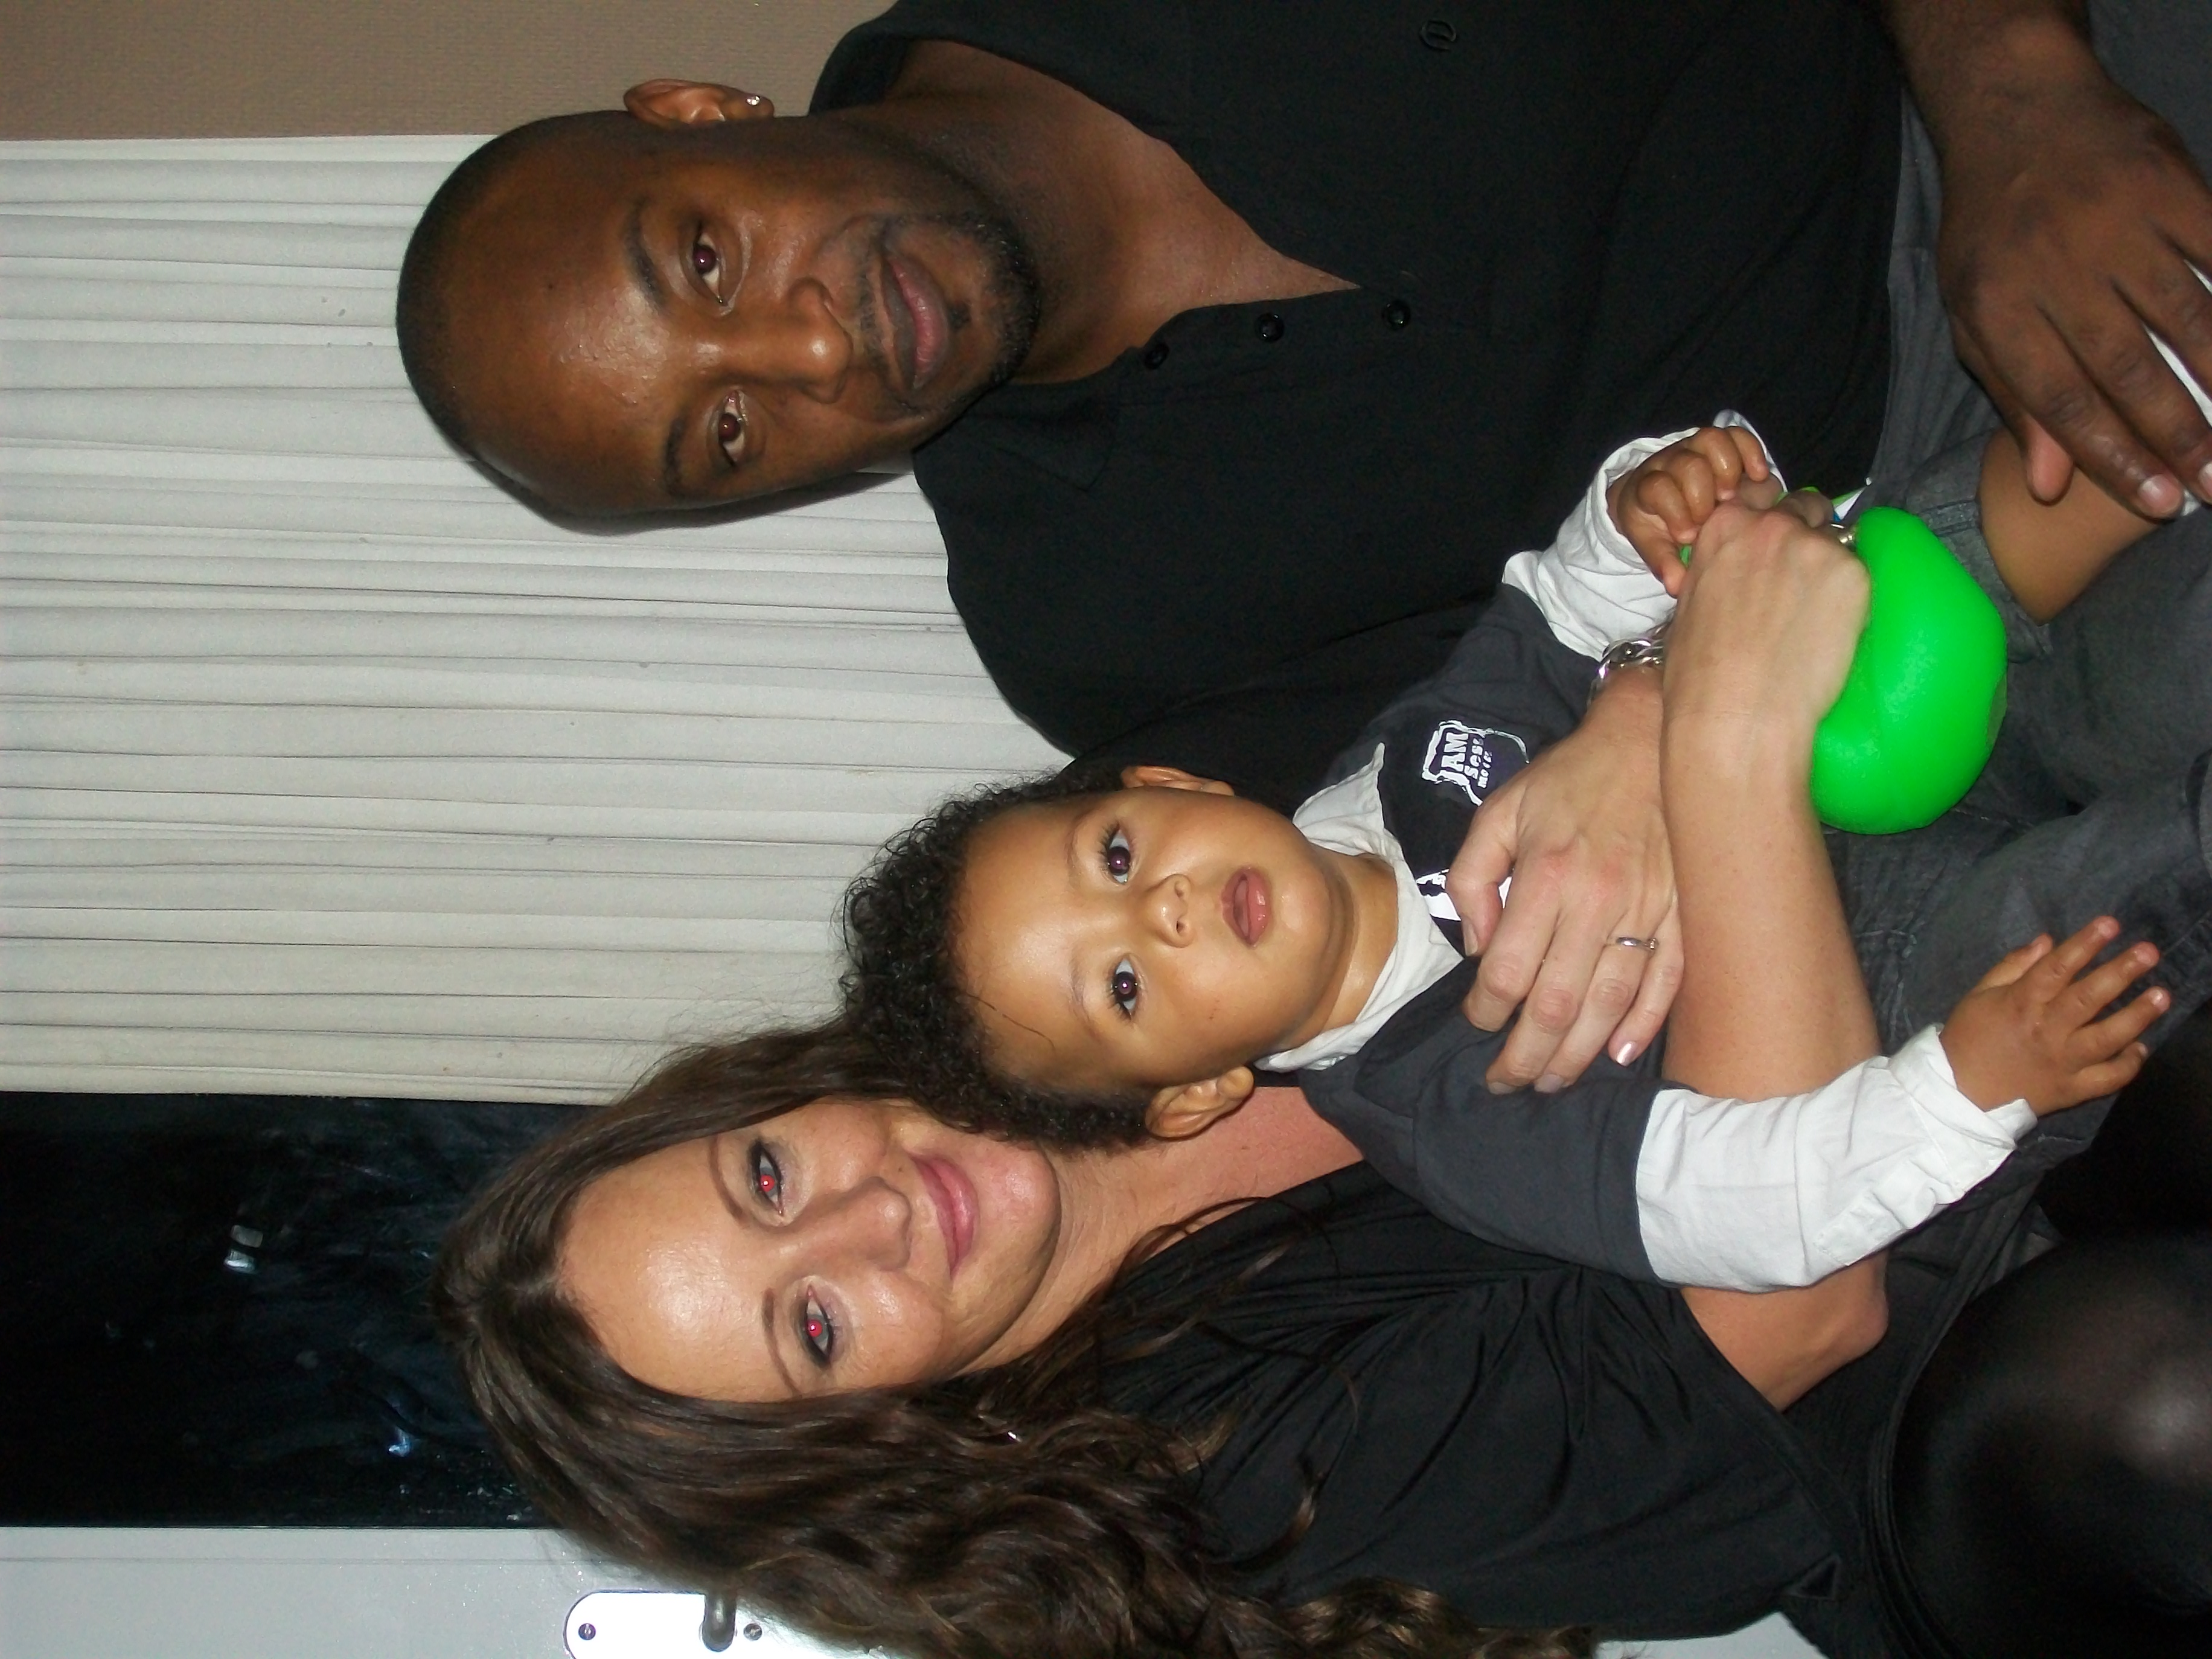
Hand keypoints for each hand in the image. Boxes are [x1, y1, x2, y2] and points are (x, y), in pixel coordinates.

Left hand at [1449, 667, 1682, 1089]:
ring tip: (1552, 1081)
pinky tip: (1617, 1055)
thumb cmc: (1570, 778)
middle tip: (1507, 1081)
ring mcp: (1648, 910)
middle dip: (1526, 1054)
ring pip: (1609, 1004)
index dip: (1487, 1011)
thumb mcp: (1499, 811)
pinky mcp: (1685, 914)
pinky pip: (1666, 983)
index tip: (1477, 1026)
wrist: (1654, 737)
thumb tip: (1478, 947)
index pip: (1508, 969)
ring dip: (1578, 1054)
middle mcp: (1596, 900)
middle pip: (1557, 1003)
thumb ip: (1473, 879)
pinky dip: (1642, 1025)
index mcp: (1545, 877)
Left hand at [1606, 426, 1783, 593]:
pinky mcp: (1716, 443)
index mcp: (1646, 487)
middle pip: (1687, 463)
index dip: (1675, 509)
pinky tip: (1759, 476)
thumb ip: (1664, 562)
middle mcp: (1669, 462)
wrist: (1653, 495)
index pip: (1657, 488)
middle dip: (1702, 493)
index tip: (1688, 536)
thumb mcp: (1654, 544)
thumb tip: (1677, 586)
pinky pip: (1734, 434)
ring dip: (1727, 469)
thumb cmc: (1657, 524)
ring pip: (1710, 440)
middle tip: (1712, 517)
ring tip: (1733, 497)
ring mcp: (1692, 447)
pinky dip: (1750, 451)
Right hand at [1663, 502, 1869, 748]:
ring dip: (1831, 571)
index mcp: (1723, 527)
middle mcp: (1770, 525)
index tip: (1780, 541)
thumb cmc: (1700, 676)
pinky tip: (1831, 635)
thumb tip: (1740, 579)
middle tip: (1805, 583)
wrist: (1737, 715)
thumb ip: (1720, 571)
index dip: (1773, 520)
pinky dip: (1852, 600)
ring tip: (1816, 619)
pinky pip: (1860, 576)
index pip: (1760, 496)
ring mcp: (1815, 547)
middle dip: (1809, 535)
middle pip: (1806, 508)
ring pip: (1838, 543)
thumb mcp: (1691, 606)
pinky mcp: (1853, 575)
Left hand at [1932, 35, 2211, 511]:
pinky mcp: (2166, 184)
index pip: (2060, 401)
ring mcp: (2115, 223)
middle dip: (2176, 434)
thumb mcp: (1974, 316)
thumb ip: (2015, 401)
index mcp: (1998, 308)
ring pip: (2183, 316)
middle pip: (2126, 368)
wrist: (2016, 115)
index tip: (2159, 502)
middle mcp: (2056, 268)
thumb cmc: (1992, 232)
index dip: (2112, 458)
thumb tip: (2049, 485)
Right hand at [1941, 917, 2167, 1112]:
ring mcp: (2062, 1062)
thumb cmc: (1968, 1038)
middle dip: (2121, 972)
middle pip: (2088, 998)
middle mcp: (2046, 1031)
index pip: (2057, 968)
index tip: (2110, 924)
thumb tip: (2047, 941)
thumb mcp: (1978, 995)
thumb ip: (2013, 967)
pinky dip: (2128, 1065)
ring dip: (2137, 1016)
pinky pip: (2107, 1078)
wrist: (1959, 1094)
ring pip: (2106, 1038)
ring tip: (2162, 995)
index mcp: (2020, 1004)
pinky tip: (2141, 1048)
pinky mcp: (2071, 1090)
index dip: (2085, 944)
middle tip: (2149, 952)